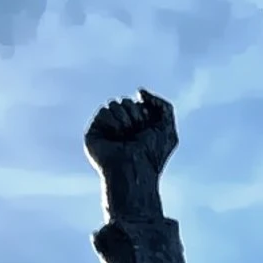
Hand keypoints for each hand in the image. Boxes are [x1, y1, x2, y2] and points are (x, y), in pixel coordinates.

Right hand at [85, 90, 176, 213]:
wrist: (134, 171)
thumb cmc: (152, 156)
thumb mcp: (168, 128)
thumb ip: (163, 105)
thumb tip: (140, 92)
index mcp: (137, 128)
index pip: (139, 103)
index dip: (146, 113)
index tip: (148, 128)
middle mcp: (121, 129)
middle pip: (127, 101)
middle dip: (135, 114)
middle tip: (136, 133)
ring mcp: (107, 130)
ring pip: (115, 104)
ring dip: (125, 119)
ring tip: (126, 136)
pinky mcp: (94, 133)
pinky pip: (104, 111)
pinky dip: (113, 122)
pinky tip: (115, 137)